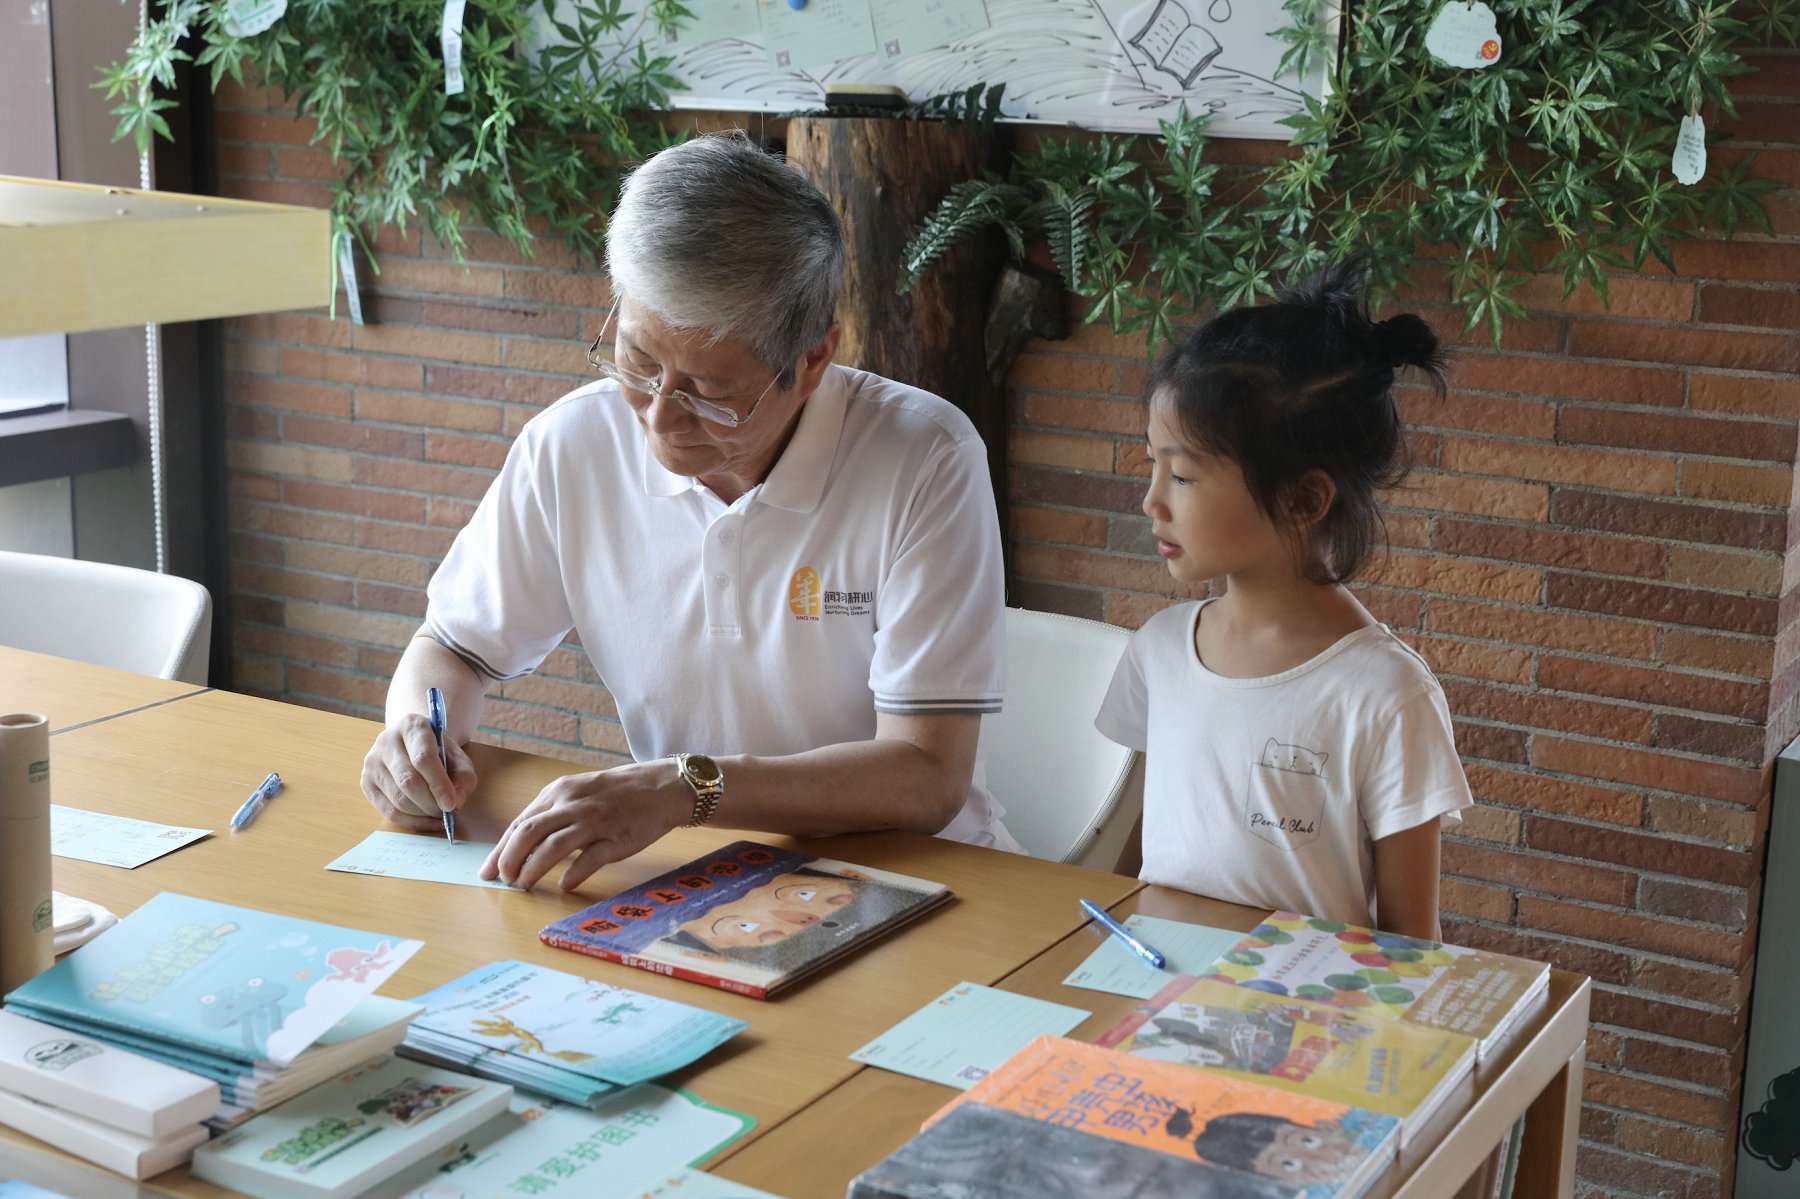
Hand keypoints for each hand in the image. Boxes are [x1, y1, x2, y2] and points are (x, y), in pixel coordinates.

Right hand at [360, 714, 478, 831]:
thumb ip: (463, 778)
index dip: (438, 784)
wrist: (413, 744)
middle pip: (408, 780)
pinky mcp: (366, 783)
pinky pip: (388, 810)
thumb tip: (455, 805)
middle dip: (431, 803)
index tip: (452, 804)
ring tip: (440, 816)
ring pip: (397, 798)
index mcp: (412, 726)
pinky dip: (411, 822)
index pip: (423, 758)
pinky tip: (428, 822)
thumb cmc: (439, 751)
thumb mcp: (459, 757)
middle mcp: (386, 741)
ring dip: (422, 814)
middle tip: (448, 813)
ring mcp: (372, 762)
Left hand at [480, 760, 688, 891]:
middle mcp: (574, 804)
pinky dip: (572, 875)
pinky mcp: (617, 839)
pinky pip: (588, 860)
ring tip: (524, 885)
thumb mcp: (579, 793)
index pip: (520, 823)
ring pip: (553, 847)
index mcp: (560, 791)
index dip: (500, 849)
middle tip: (504, 881)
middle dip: (509, 861)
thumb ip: (552, 814)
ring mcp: (596, 821)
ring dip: (533, 870)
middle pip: (528, 833)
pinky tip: (563, 885)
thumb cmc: (617, 793)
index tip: (488, 871)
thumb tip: (520, 845)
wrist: (663, 787)